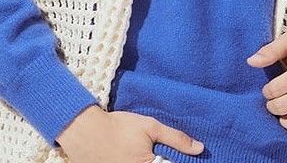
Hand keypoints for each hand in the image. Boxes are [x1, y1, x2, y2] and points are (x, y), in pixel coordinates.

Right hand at [56, 103, 204, 162]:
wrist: (86, 133)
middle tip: (158, 150)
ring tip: (148, 152)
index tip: (189, 157)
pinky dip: (141, 162)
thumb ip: (176, 139)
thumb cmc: (119, 128)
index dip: (180, 161)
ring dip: (155, 161)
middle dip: (165, 160)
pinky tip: (137, 155)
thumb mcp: (149, 127)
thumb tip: (200, 148)